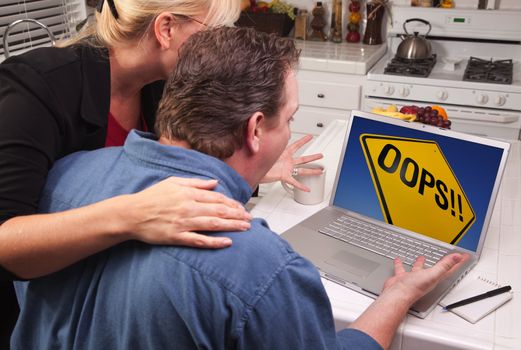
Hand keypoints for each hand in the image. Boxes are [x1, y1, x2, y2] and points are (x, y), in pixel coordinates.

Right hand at [124, 177, 251, 248]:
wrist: (131, 214)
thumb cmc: (152, 197)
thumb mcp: (173, 182)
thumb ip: (196, 183)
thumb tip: (214, 182)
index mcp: (188, 193)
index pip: (216, 198)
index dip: (232, 203)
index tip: (242, 208)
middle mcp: (188, 207)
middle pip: (219, 210)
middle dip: (237, 215)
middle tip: (250, 219)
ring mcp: (183, 223)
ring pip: (213, 224)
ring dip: (232, 226)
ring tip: (245, 228)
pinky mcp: (176, 236)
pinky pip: (199, 240)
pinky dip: (214, 242)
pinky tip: (227, 242)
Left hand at [261, 134, 322, 191]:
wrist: (253, 171)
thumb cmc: (259, 160)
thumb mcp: (266, 150)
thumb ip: (269, 142)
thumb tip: (265, 132)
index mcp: (284, 154)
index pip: (296, 145)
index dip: (303, 141)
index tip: (310, 136)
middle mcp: (287, 161)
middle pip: (303, 159)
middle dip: (312, 157)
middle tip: (320, 155)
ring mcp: (287, 169)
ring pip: (302, 170)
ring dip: (311, 171)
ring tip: (320, 171)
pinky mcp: (284, 176)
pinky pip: (294, 182)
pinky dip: (300, 186)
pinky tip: (307, 188)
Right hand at [382, 253, 469, 304]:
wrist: (398, 294)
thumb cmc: (415, 288)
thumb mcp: (433, 274)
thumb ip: (445, 265)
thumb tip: (457, 257)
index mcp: (434, 278)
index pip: (450, 269)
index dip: (458, 263)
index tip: (464, 257)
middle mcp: (425, 278)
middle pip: (436, 269)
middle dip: (441, 263)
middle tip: (444, 258)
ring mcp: (414, 278)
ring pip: (419, 269)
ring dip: (420, 263)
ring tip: (421, 257)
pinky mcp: (402, 278)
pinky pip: (402, 269)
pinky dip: (401, 265)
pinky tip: (399, 261)